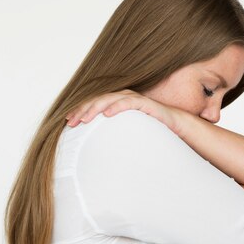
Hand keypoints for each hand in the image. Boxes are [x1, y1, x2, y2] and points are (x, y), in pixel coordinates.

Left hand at [65, 89, 184, 134]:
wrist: (174, 124)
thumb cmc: (150, 128)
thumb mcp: (126, 131)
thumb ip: (113, 132)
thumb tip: (95, 145)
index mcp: (116, 102)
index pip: (94, 104)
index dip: (81, 111)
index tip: (69, 122)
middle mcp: (123, 97)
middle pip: (98, 100)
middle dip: (83, 110)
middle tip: (72, 122)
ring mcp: (134, 99)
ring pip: (110, 99)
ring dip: (96, 108)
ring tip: (86, 119)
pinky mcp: (145, 103)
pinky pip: (129, 102)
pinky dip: (117, 106)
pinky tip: (108, 114)